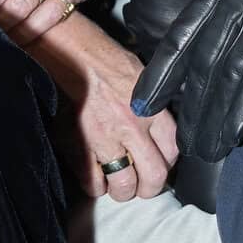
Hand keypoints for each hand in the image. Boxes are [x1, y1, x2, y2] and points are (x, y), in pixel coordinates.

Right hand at [32, 12, 179, 200]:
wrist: (69, 53)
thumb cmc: (104, 57)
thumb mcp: (142, 75)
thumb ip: (152, 104)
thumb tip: (157, 125)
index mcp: (151, 109)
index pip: (172, 150)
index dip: (168, 164)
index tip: (160, 166)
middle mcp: (132, 127)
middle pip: (154, 176)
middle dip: (150, 187)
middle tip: (144, 187)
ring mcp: (105, 139)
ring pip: (124, 184)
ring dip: (123, 190)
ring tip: (119, 186)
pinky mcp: (79, 146)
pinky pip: (92, 181)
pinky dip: (95, 186)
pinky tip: (96, 179)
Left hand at [132, 0, 242, 164]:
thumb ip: (227, 6)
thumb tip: (205, 50)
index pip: (182, 34)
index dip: (161, 73)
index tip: (143, 104)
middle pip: (205, 60)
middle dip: (190, 106)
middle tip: (182, 141)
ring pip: (232, 71)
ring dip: (216, 115)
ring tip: (206, 147)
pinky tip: (235, 131)